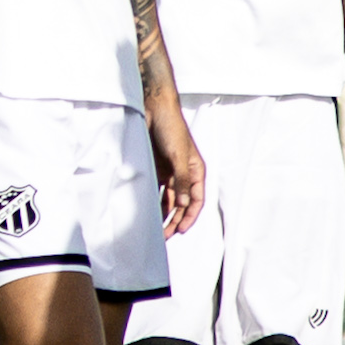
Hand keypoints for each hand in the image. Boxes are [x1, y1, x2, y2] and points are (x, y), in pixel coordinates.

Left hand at [148, 92, 205, 234]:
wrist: (154, 109)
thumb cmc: (172, 128)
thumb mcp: (179, 156)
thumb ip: (181, 181)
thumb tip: (182, 204)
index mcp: (196, 171)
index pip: (196, 200)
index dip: (190, 217)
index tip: (181, 230)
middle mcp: (185, 174)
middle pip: (182, 204)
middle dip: (175, 220)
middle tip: (165, 236)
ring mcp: (170, 172)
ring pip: (169, 200)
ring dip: (164, 214)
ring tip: (156, 230)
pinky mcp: (157, 168)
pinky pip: (157, 190)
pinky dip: (154, 201)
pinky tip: (148, 212)